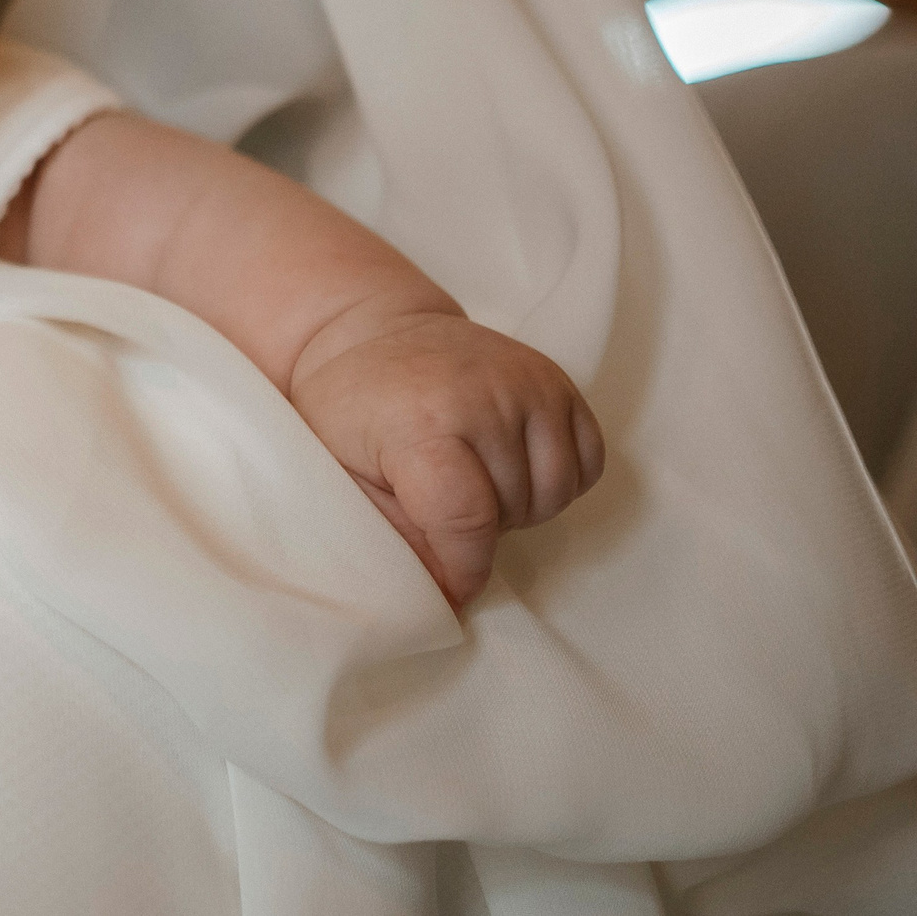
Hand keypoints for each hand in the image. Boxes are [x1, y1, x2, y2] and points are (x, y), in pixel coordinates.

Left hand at [288, 313, 603, 609]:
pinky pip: (587, 463)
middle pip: (511, 510)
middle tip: (440, 503)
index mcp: (421, 420)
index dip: (463, 569)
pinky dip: (557, 481)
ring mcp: (529, 383)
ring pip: (556, 493)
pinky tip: (510, 465)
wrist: (375, 335)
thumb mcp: (343, 477)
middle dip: (480, 529)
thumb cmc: (348, 411)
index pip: (466, 518)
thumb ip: (394, 537)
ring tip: (474, 483)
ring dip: (520, 506)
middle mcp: (483, 395)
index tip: (452, 590)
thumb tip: (449, 596)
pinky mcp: (558, 381)